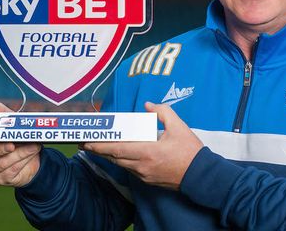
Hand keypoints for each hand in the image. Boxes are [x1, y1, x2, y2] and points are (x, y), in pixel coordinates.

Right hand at [0, 102, 41, 186]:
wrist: (33, 152)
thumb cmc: (16, 134)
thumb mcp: (11, 121)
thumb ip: (2, 113)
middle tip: (12, 144)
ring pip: (0, 164)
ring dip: (18, 153)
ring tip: (32, 145)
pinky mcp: (3, 178)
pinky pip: (12, 170)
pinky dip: (24, 158)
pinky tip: (33, 150)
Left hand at [81, 102, 203, 190]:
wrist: (201, 175)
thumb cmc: (190, 151)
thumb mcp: (179, 126)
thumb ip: (162, 112)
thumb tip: (148, 105)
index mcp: (148, 151)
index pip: (118, 149)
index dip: (100, 145)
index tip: (88, 141)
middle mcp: (142, 165)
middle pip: (114, 158)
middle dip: (98, 150)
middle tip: (85, 143)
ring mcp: (144, 174)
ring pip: (120, 164)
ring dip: (108, 156)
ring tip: (97, 147)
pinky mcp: (148, 179)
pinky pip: (129, 169)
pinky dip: (120, 161)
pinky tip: (117, 155)